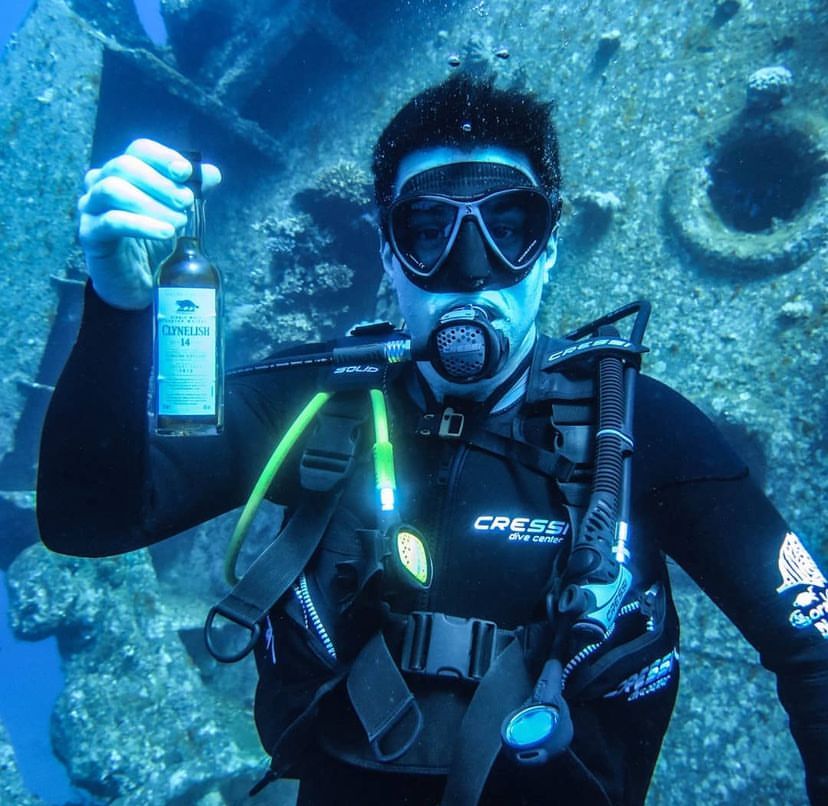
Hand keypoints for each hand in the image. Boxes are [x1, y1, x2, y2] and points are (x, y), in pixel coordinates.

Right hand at [77, 139, 221, 308]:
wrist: (136, 282)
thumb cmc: (153, 242)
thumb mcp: (176, 214)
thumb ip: (191, 192)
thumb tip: (212, 174)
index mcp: (122, 172)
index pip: (139, 150)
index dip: (163, 157)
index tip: (186, 172)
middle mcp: (100, 182)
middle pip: (125, 166)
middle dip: (161, 183)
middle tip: (186, 203)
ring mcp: (90, 207)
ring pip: (113, 190)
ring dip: (151, 203)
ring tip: (178, 222)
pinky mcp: (89, 233)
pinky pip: (112, 221)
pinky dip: (142, 224)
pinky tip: (165, 233)